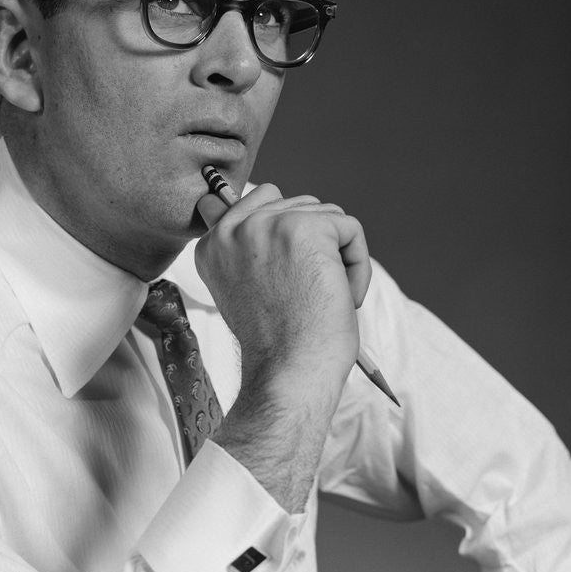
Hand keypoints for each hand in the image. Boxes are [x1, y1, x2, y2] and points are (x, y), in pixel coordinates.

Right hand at [195, 184, 370, 389]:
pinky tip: (345, 296)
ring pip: (324, 214)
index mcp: (211, 244)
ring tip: (325, 295)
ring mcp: (266, 225)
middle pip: (294, 205)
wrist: (289, 372)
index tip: (286, 258)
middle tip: (308, 291)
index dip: (277, 222)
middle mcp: (232, 228)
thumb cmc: (276, 342)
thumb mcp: (243, 288)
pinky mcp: (304, 228)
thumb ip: (248, 249)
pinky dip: (358, 264)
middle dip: (313, 244)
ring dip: (336, 254)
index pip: (250, 199)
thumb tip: (278, 216)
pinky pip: (350, 228)